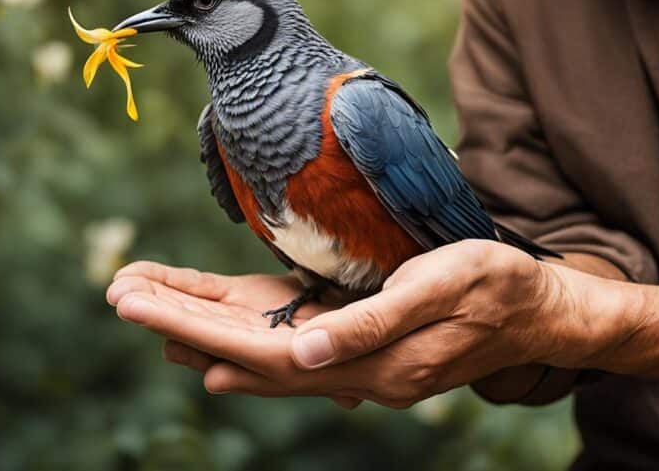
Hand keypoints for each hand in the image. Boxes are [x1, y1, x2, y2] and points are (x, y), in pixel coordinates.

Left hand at [108, 240, 567, 407]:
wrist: (540, 313)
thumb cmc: (494, 288)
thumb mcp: (440, 289)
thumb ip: (372, 324)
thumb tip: (306, 354)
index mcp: (364, 360)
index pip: (259, 348)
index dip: (197, 327)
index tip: (138, 304)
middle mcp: (347, 370)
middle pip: (246, 352)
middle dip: (181, 325)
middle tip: (118, 297)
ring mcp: (350, 363)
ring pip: (259, 351)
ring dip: (204, 334)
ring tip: (145, 312)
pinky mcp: (355, 344)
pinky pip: (285, 345)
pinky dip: (243, 342)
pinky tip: (213, 349)